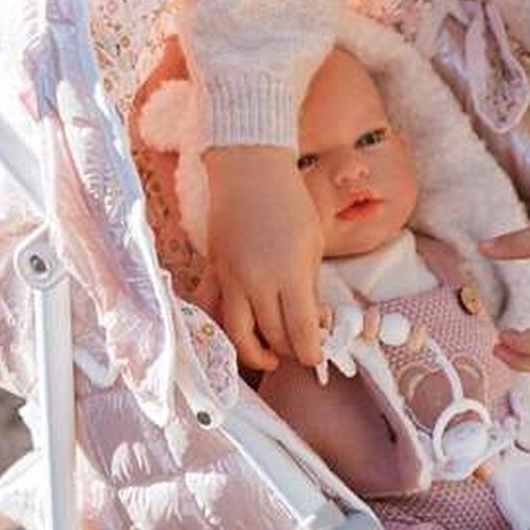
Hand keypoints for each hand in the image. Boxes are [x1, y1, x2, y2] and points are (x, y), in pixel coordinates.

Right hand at [205, 144, 325, 370]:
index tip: (318, 359)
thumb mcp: (314, 244)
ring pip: (235, 332)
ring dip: (253, 352)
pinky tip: (236, 332)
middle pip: (270, 335)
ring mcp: (230, 277)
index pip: (300, 329)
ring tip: (269, 356)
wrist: (250, 170)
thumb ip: (311, 286)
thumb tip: (315, 322)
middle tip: (300, 353)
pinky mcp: (213, 270)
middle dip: (288, 352)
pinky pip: (211, 309)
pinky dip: (219, 327)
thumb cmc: (291, 202)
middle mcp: (256, 280)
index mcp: (289, 272)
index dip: (311, 352)